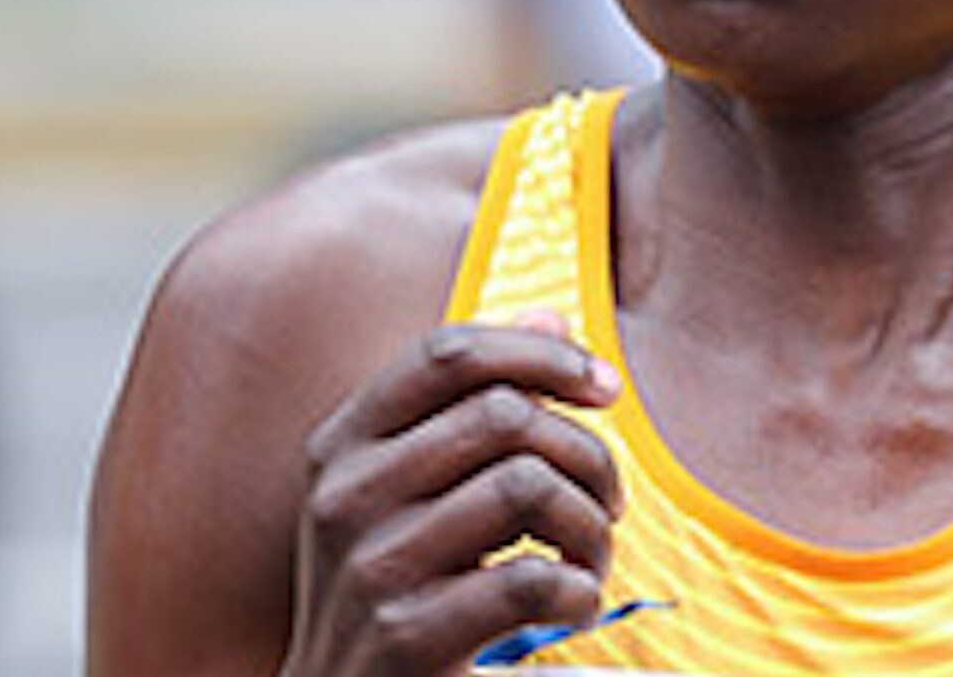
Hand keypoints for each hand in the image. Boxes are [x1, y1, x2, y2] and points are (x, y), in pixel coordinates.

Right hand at [280, 317, 624, 676]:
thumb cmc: (400, 589)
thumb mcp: (416, 490)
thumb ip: (476, 403)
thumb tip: (552, 314)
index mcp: (342, 446)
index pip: (448, 353)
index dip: (541, 354)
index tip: (605, 389)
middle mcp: (345, 497)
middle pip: (504, 414)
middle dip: (586, 453)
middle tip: (610, 501)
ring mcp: (371, 568)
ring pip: (527, 485)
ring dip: (590, 523)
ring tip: (591, 556)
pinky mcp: (408, 638)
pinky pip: (532, 578)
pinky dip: (579, 589)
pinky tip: (574, 603)